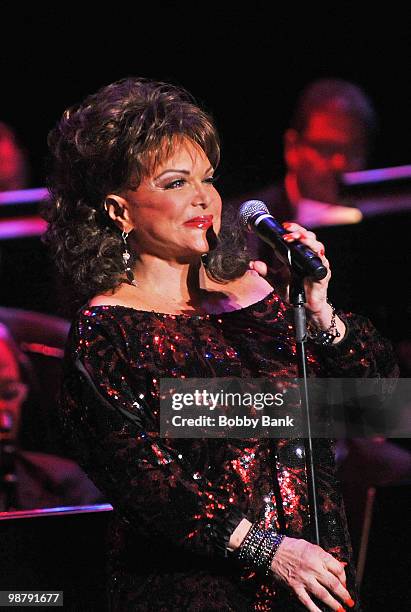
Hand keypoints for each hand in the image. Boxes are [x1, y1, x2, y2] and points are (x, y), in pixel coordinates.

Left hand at [250, 222, 344, 340]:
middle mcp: (310, 256)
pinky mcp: (323, 274)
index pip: (299, 236)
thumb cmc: (293, 291)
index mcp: (299, 254)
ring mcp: (318, 264)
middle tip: (288, 233)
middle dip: (299, 232)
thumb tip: (252, 263)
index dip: (294, 229)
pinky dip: (319, 257)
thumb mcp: (276, 281)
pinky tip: (315, 253)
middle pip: (309, 237)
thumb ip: (265, 272)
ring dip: (308, 241)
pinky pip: (323, 263)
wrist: (305, 306)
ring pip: (317, 246)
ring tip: (299, 238)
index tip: (284, 226)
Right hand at [271, 536, 354, 610]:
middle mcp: (313, 568)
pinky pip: (307, 601)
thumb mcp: (311, 546)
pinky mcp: (295, 587)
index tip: (344, 583)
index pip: (338, 568)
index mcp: (318, 555)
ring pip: (323, 594)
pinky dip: (315, 610)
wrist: (272, 550)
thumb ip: (325, 557)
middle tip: (350, 601)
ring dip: (334, 604)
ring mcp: (304, 579)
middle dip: (344, 595)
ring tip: (341, 610)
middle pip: (333, 584)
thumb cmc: (291, 547)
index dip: (344, 578)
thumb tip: (340, 566)